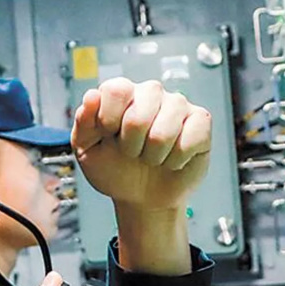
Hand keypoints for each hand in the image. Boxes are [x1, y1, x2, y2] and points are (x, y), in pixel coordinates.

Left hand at [71, 78, 211, 210]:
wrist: (139, 196)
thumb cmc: (112, 168)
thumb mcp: (86, 149)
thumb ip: (83, 122)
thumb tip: (92, 95)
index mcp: (121, 93)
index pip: (116, 89)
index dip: (108, 119)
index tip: (107, 136)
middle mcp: (150, 92)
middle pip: (139, 113)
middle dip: (130, 144)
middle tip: (130, 152)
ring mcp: (177, 104)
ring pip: (165, 130)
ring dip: (153, 155)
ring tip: (150, 157)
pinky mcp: (200, 121)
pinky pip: (192, 138)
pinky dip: (176, 160)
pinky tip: (171, 160)